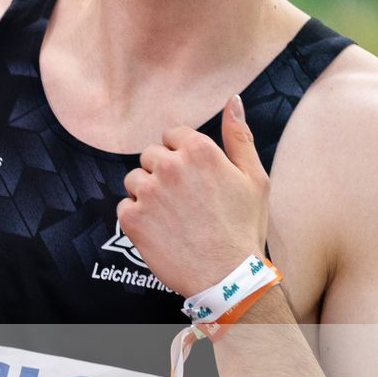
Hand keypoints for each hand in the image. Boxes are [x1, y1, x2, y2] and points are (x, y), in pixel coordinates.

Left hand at [118, 91, 269, 299]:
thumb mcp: (254, 178)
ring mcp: (148, 192)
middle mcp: (170, 165)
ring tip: (172, 217)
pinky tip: (160, 231)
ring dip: (147, 194)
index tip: (193, 179)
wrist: (228, 277)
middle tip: (184, 203)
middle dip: (163, 174)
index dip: (182, 156)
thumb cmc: (244, 228)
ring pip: (134, 180)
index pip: (172, 135)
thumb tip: (233, 99)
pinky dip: (137, 218)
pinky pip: (124, 206)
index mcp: (199, 150)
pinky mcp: (132, 218)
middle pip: (151, 156)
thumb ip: (239, 135)